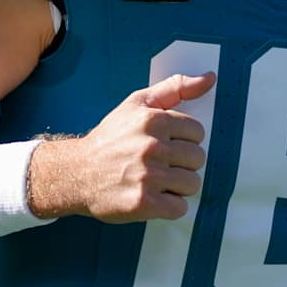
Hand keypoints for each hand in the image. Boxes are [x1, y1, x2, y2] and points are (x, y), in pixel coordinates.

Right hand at [31, 72, 212, 222]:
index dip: (184, 140)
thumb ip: (175, 88)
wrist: (76, 172)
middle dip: (182, 163)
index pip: (197, 132)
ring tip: (157, 181)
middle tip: (160, 164)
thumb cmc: (111, 138)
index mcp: (153, 120)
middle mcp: (151, 147)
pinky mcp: (143, 202)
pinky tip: (153, 197)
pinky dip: (170, 206)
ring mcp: (148, 176)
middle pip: (198, 159)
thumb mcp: (137, 104)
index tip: (166, 144)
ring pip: (192, 184)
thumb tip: (210, 78)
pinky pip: (180, 208)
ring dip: (178, 186)